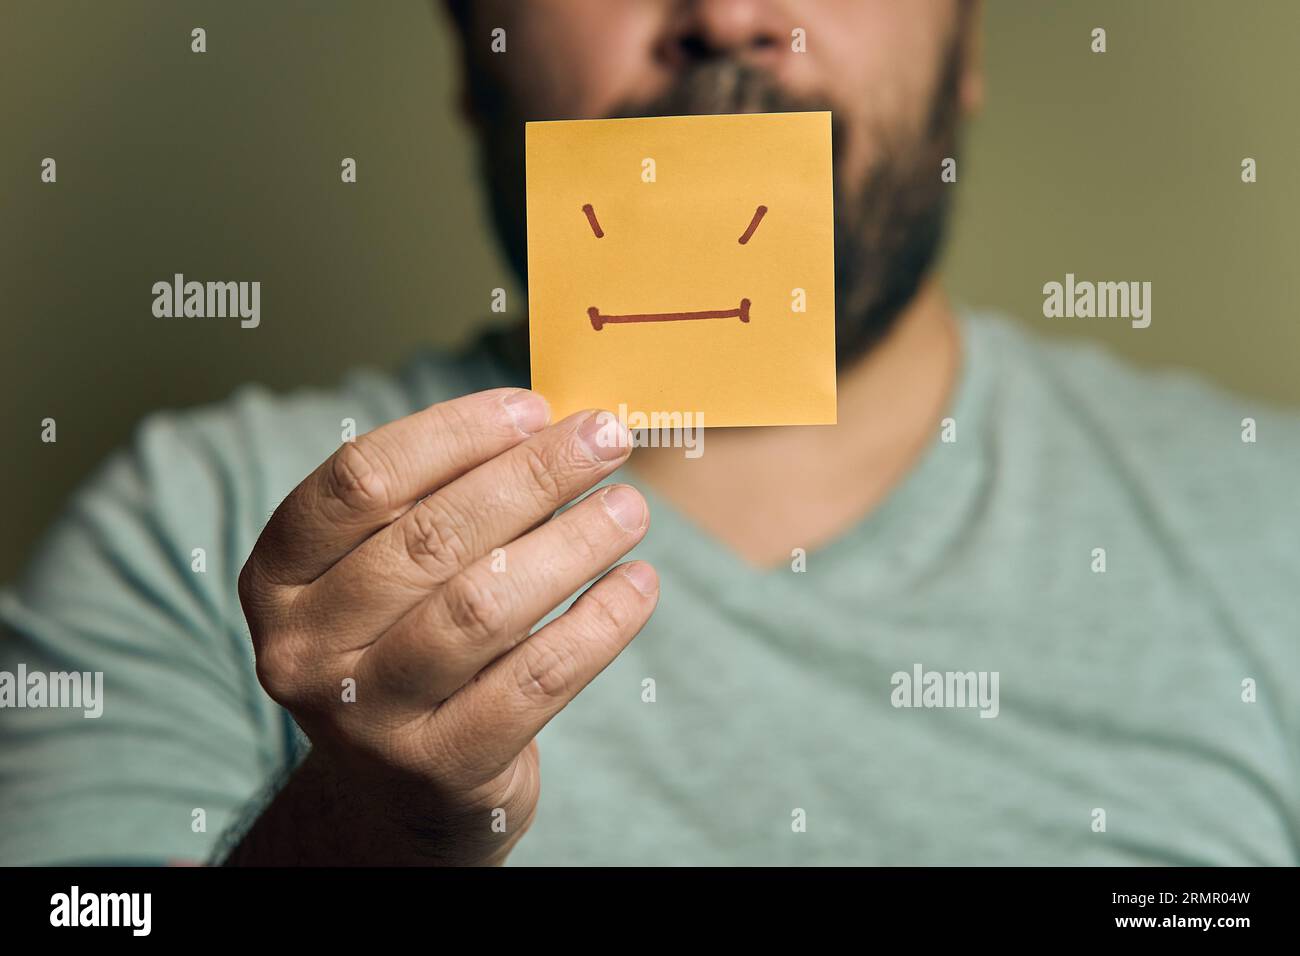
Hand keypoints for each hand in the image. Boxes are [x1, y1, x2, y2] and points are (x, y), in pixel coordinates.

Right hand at [227, 388, 655, 864]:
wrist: (402, 789)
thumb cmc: (407, 645)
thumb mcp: (393, 575)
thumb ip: (444, 503)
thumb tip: (554, 428)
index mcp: (279, 576)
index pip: (361, 479)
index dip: (453, 433)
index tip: (534, 407)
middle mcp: (304, 648)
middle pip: (430, 537)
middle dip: (533, 475)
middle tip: (607, 439)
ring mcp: (365, 718)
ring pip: (483, 607)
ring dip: (573, 544)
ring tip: (630, 508)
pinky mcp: (440, 768)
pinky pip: (535, 680)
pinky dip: (597, 625)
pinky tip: (637, 584)